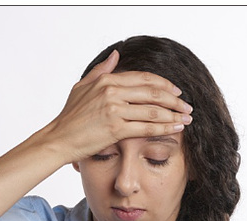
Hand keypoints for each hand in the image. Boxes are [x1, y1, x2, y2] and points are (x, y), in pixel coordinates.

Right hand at [41, 49, 192, 163]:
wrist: (59, 139)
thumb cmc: (69, 117)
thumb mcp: (82, 87)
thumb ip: (101, 71)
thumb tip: (117, 55)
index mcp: (107, 80)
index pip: (144, 78)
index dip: (164, 84)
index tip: (177, 91)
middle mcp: (112, 92)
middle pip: (153, 92)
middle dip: (175, 100)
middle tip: (188, 107)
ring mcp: (114, 110)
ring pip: (153, 110)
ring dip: (174, 115)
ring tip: (187, 119)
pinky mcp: (116, 129)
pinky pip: (147, 128)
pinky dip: (164, 128)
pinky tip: (176, 129)